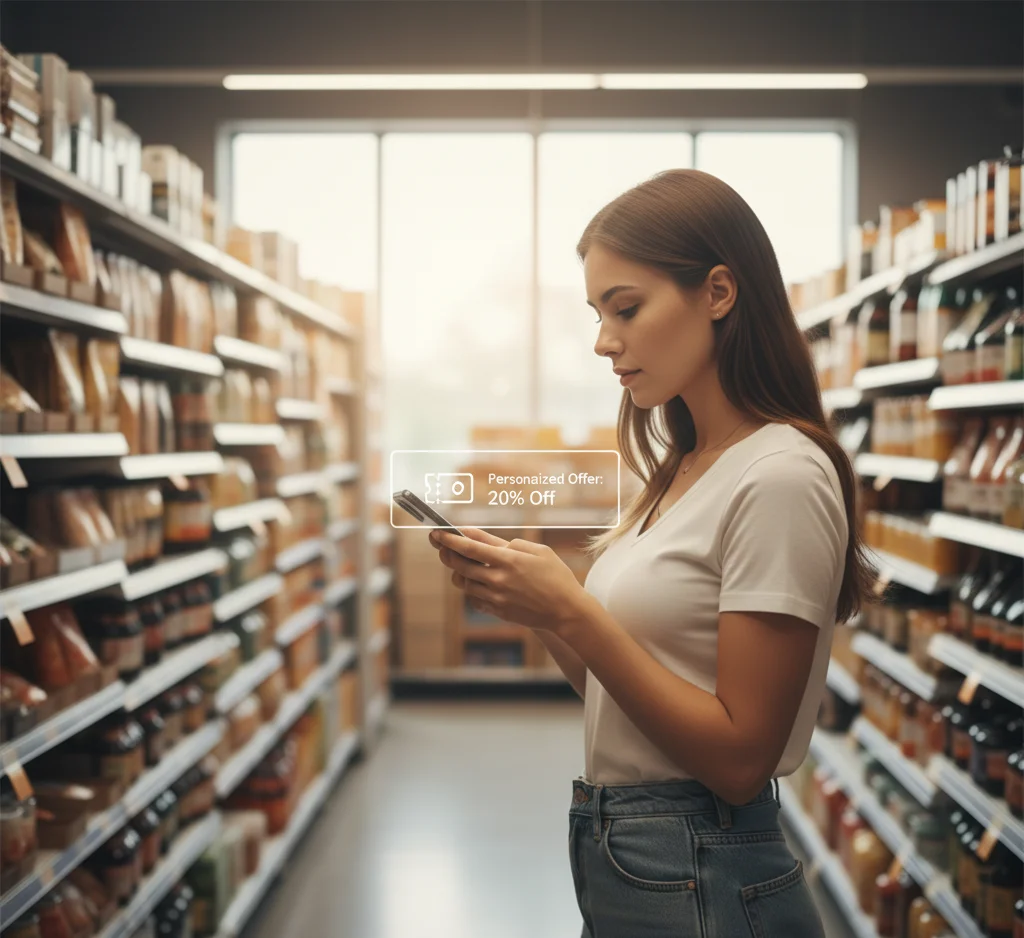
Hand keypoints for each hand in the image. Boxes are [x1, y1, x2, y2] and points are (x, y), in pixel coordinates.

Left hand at [428, 527, 588, 632]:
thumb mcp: (537, 551)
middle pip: (459, 565)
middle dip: (446, 553)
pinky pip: (474, 599)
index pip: (469, 548)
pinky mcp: (498, 611)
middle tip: (441, 545)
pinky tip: (477, 582)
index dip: (449, 539)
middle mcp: (498, 580)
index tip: (437, 532)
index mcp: (508, 560)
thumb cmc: (556, 576)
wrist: (566, 611)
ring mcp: (496, 598)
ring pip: (464, 583)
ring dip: (458, 571)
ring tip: (461, 563)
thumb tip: (481, 537)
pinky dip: (471, 589)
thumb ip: (508, 543)